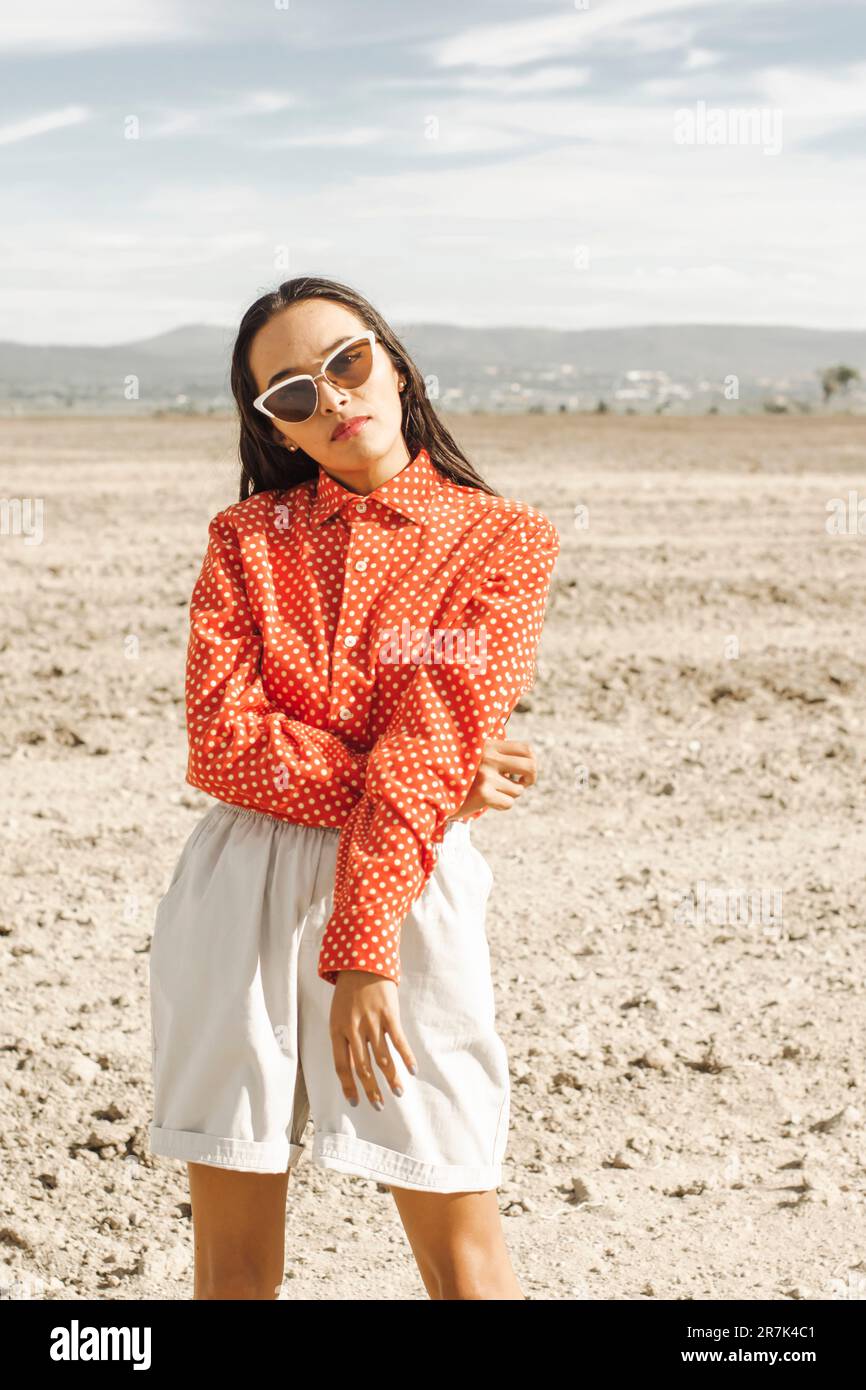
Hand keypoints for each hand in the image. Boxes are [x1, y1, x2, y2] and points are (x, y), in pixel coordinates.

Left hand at [329, 971, 416, 1108]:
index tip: (355, 1102)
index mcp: (337, 1030)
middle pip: (362, 1067)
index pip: (341, 1066)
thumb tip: (354, 1064)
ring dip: (390, 1078)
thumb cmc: (349, 991)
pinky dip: (405, 1056)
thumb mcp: (338, 1014)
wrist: (361, 962)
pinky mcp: (388, 1014)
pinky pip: (398, 1040)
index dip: (348, 1086)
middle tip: (378, 1105)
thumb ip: (344, 1037)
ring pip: (382, 1057)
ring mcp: (371, 1022)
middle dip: (371, 1089)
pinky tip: (412, 1070)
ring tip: (398, 1093)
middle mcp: (353, 1029)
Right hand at [452, 737, 536, 818]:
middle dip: (531, 779)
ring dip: (509, 795)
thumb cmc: (460, 776)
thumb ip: (498, 756)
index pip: (526, 748)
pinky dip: (500, 805)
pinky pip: (508, 803)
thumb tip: (531, 763)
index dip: (531, 761)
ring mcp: (486, 775)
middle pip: (530, 766)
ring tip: (492, 793)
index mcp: (489, 745)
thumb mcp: (478, 758)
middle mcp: (489, 757)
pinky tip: (486, 802)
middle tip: (522, 784)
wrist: (434, 792)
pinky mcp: (483, 793)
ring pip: (518, 789)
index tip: (523, 771)